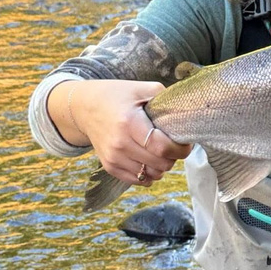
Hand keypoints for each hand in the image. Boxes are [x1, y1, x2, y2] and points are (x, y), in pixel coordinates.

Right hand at [56, 80, 192, 186]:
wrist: (84, 107)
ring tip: (160, 151)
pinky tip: (150, 160)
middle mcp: (120, 144)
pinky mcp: (110, 166)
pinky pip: (139, 180)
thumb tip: (186, 114)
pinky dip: (149, 174)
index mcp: (129, 123)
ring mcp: (113, 157)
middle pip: (160, 164)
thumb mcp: (142, 89)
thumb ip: (166, 99)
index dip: (180, 149)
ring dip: (162, 166)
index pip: (162, 148)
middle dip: (173, 157)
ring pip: (151, 175)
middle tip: (173, 145)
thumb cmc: (118, 96)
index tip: (185, 143)